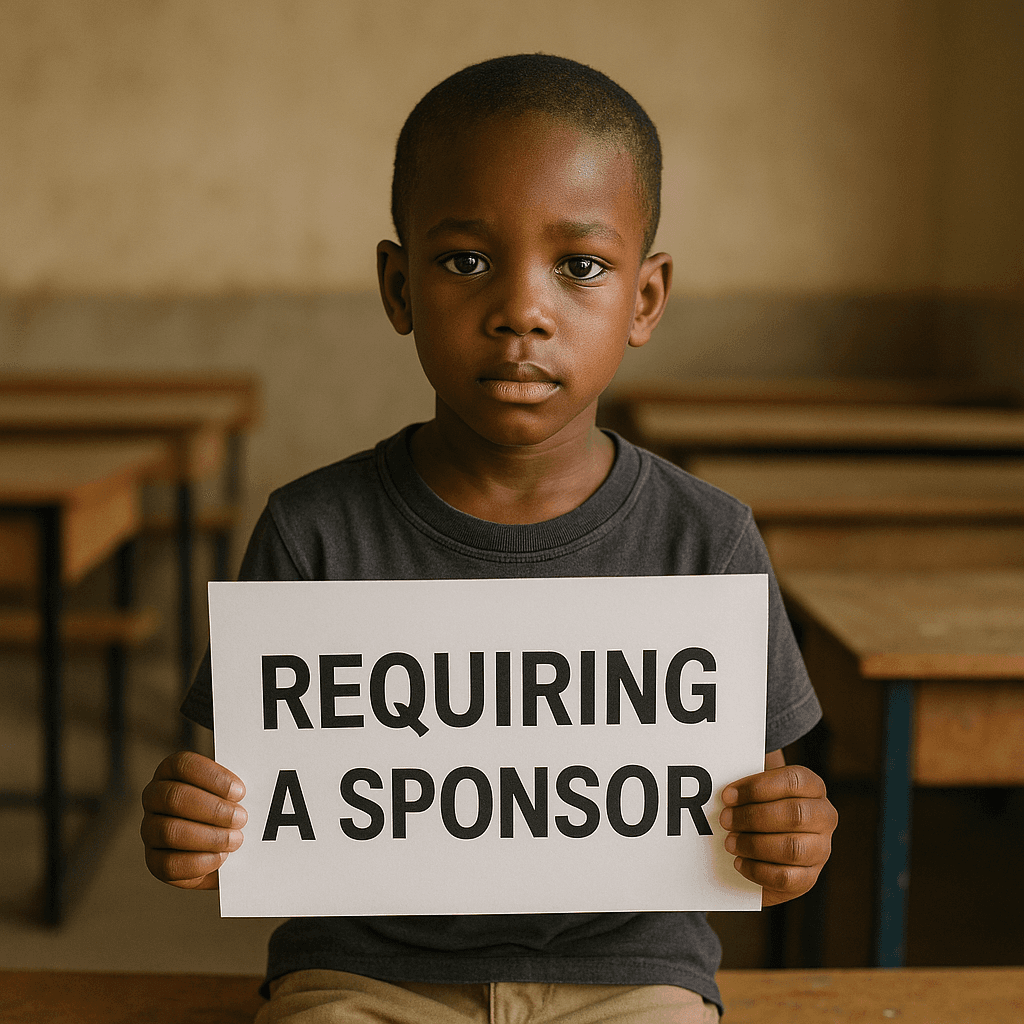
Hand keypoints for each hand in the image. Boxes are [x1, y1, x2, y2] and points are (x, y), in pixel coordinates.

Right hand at [141, 750, 246, 889]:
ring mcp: (149, 829)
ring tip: (236, 840)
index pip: (183, 765)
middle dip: (213, 809)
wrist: (223, 845)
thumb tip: (264, 782)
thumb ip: (236, 786)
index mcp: (171, 771)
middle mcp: (154, 797)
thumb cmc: (229, 808)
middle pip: (175, 797)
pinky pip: (168, 864)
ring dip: (209, 837)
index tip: (241, 792)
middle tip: (242, 818)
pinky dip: (199, 862)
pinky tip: (221, 857)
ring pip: (170, 831)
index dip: (213, 778)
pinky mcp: (153, 861)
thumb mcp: (232, 792)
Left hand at [720, 758, 836, 906]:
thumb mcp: (756, 787)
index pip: (793, 781)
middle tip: (725, 820)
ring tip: (730, 842)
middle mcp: (824, 817)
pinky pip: (786, 878)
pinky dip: (757, 870)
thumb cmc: (758, 805)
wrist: (765, 841)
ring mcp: (820, 849)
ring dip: (754, 845)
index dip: (758, 787)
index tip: (728, 795)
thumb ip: (748, 777)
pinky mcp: (809, 878)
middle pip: (795, 814)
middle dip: (753, 817)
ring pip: (792, 848)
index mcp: (813, 787)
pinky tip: (739, 862)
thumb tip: (731, 782)